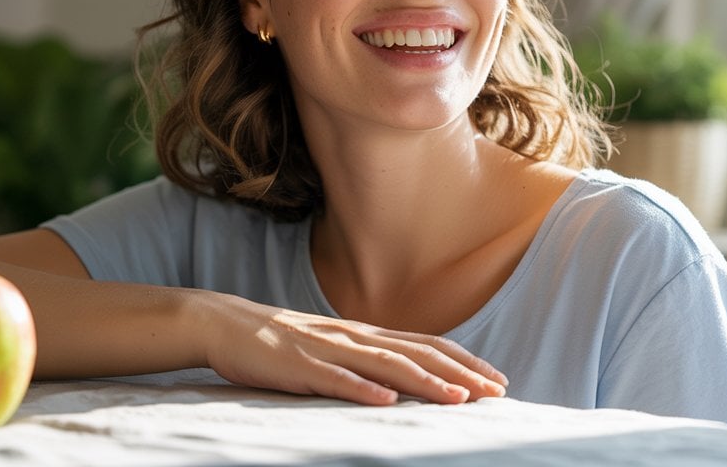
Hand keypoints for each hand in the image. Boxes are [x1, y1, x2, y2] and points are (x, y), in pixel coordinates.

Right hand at [196, 292, 508, 405]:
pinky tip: (386, 401)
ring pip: (385, 366)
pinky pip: (335, 379)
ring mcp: (328, 350)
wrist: (228, 324)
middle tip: (497, 393)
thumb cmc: (282, 343)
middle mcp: (354, 337)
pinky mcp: (300, 365)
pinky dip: (362, 389)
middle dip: (460, 374)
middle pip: (417, 354)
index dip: (465, 361)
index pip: (427, 345)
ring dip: (425, 382)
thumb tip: (406, 380)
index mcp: (365, 335)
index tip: (498, 380)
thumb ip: (368, 360)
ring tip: (458, 399)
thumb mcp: (334, 348)